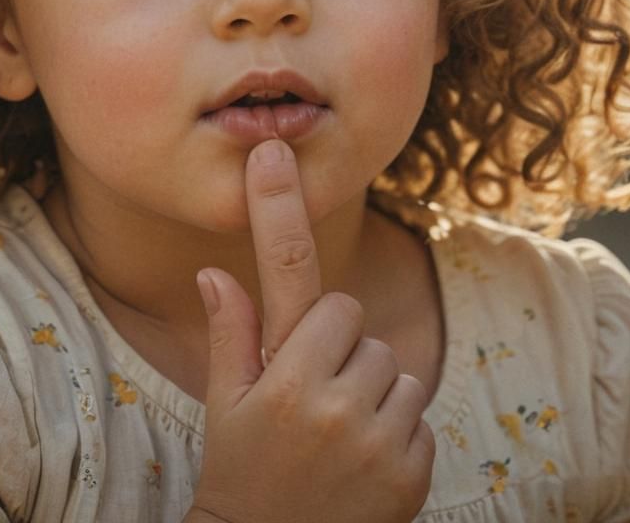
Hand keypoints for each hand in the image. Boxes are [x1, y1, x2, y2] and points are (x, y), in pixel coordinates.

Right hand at [188, 139, 433, 522]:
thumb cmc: (244, 474)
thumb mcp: (228, 406)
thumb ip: (231, 334)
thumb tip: (212, 271)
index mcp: (284, 379)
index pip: (301, 282)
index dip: (281, 210)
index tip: (271, 154)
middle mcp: (334, 403)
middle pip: (357, 324)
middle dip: (339, 347)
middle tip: (310, 396)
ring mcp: (378, 439)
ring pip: (394, 368)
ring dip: (371, 390)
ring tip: (337, 435)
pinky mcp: (413, 470)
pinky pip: (417, 414)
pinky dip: (396, 431)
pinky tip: (363, 464)